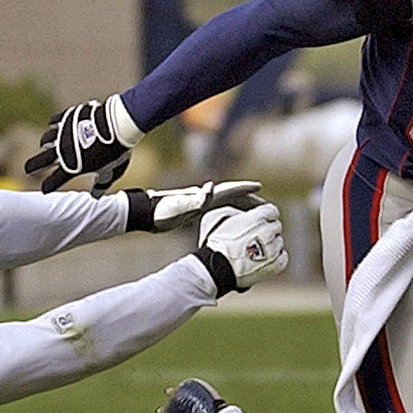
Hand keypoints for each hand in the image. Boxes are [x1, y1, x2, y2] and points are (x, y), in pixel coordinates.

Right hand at [24, 96, 143, 192]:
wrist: (119, 123)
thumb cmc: (117, 150)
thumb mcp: (112, 171)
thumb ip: (102, 183)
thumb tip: (96, 196)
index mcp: (73, 167)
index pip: (54, 181)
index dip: (48, 186)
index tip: (46, 189)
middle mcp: (64, 151)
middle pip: (41, 160)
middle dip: (33, 166)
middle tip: (28, 169)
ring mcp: (64, 133)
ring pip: (46, 139)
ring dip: (45, 143)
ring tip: (45, 145)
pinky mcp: (68, 117)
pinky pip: (55, 121)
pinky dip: (55, 124)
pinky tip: (55, 125)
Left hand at [125, 180, 263, 232]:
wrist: (147, 214)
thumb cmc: (162, 210)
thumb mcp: (179, 205)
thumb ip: (195, 198)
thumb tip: (210, 188)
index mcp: (203, 196)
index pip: (229, 190)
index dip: (244, 188)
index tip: (259, 187)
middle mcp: (204, 198)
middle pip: (231, 196)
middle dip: (248, 199)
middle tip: (265, 206)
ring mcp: (200, 205)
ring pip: (226, 205)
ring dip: (241, 209)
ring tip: (255, 217)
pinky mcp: (195, 213)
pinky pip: (218, 214)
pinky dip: (228, 217)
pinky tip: (232, 225)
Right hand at [192, 202, 287, 295]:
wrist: (215, 269)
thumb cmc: (213, 243)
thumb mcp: (217, 216)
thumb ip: (235, 211)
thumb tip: (244, 214)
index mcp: (256, 218)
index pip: (272, 211)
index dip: (266, 216)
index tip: (260, 221)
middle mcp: (267, 232)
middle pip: (276, 226)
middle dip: (267, 230)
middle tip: (255, 238)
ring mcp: (273, 249)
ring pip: (279, 242)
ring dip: (270, 245)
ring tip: (255, 252)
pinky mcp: (276, 265)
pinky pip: (283, 257)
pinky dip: (275, 258)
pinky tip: (262, 260)